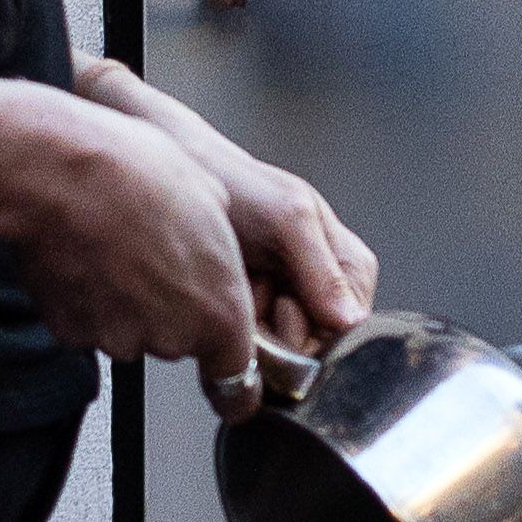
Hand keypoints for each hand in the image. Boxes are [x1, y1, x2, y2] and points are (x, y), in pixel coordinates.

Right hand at [0, 96, 260, 372]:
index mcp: (219, 311)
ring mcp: (119, 338)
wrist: (63, 178)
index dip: (230, 369)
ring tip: (119, 248)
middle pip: (180, 341)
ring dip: (130, 302)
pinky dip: (91, 301)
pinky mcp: (73, 333)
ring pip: (135, 331)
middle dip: (174, 310)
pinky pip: (91, 323)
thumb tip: (214, 248)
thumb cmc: (138, 177)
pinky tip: (90, 257)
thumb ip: (222, 250)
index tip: (226, 366)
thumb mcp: (215, 199)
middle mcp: (171, 336)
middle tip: (157, 258)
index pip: (236, 379)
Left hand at [77, 59, 378, 381]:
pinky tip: (219, 302)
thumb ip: (323, 271)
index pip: (352, 322)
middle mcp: (312, 282)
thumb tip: (350, 320)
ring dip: (253, 335)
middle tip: (252, 300)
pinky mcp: (241, 311)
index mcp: (339, 258)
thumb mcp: (286, 221)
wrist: (169, 171)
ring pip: (278, 349)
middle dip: (281, 333)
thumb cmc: (231, 181)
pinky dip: (231, 335)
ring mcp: (275, 298)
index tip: (286, 316)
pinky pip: (246, 347)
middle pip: (312, 342)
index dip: (321, 331)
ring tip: (234, 290)